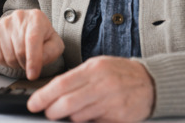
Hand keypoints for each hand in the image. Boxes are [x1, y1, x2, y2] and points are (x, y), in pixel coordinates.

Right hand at [0, 9, 63, 79]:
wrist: (28, 26)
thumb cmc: (42, 37)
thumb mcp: (54, 44)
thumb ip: (51, 52)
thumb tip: (38, 62)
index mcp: (36, 18)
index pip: (32, 40)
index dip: (33, 60)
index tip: (33, 75)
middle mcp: (19, 17)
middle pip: (20, 51)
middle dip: (26, 64)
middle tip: (29, 62)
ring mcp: (4, 22)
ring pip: (7, 55)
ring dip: (15, 64)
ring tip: (21, 57)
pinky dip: (4, 62)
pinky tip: (10, 55)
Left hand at [28, 56, 154, 121]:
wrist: (151, 82)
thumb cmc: (120, 73)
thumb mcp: (97, 66)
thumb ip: (77, 78)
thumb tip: (53, 93)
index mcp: (94, 69)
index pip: (61, 84)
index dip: (44, 96)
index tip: (33, 104)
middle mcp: (102, 85)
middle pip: (67, 103)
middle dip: (52, 111)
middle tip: (48, 113)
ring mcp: (111, 102)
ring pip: (79, 116)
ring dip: (70, 117)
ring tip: (74, 112)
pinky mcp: (119, 118)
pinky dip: (87, 121)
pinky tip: (90, 115)